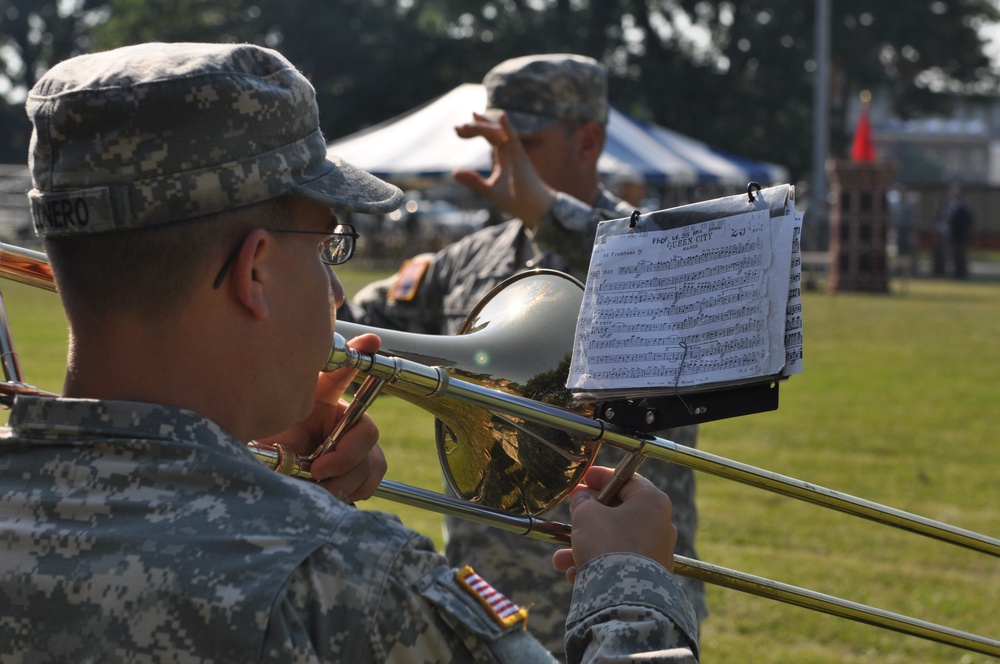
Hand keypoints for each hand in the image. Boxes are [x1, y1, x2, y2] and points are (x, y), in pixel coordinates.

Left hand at [258, 333, 385, 502]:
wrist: (258, 483)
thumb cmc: (259, 449)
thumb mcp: (263, 424)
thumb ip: (280, 407)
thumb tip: (307, 377)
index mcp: (321, 400)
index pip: (344, 371)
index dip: (360, 354)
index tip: (370, 341)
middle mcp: (341, 420)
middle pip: (367, 431)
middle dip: (346, 455)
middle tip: (318, 471)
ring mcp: (352, 448)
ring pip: (372, 460)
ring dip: (345, 479)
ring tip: (317, 490)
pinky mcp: (355, 474)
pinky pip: (370, 481)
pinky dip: (352, 491)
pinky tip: (328, 494)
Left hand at [452, 111, 556, 226]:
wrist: (534, 210)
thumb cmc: (516, 200)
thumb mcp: (489, 190)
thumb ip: (473, 181)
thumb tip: (453, 173)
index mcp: (502, 156)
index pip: (488, 136)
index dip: (474, 131)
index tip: (457, 130)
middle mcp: (509, 151)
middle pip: (491, 131)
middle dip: (475, 127)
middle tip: (457, 128)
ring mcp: (515, 153)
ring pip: (499, 132)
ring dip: (485, 126)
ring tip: (470, 121)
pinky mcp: (521, 158)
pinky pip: (515, 139)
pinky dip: (508, 127)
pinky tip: (501, 117)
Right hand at [552, 466, 676, 582]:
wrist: (623, 594)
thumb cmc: (607, 545)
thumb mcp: (587, 515)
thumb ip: (583, 501)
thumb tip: (581, 497)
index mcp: (652, 502)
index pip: (627, 480)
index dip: (602, 477)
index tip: (585, 478)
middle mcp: (660, 526)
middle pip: (620, 513)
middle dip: (589, 516)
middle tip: (572, 513)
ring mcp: (657, 553)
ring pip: (615, 543)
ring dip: (586, 547)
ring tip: (561, 558)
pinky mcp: (650, 577)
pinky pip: (620, 565)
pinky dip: (597, 567)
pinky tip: (575, 575)